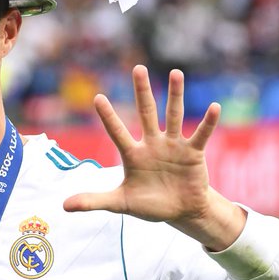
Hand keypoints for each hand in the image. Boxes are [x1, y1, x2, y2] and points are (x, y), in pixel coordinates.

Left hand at [63, 65, 245, 250]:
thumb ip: (94, 201)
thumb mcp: (121, 203)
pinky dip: (208, 122)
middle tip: (137, 67)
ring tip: (175, 73)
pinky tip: (214, 107)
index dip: (108, 117)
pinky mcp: (193, 153)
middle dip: (142, 91)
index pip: (117, 132)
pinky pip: (200, 134)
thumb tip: (63, 206)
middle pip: (146, 112)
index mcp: (133, 154)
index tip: (97, 98)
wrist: (181, 212)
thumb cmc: (149, 203)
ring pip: (174, 115)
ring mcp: (173, 145)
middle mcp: (152, 143)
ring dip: (175, 95)